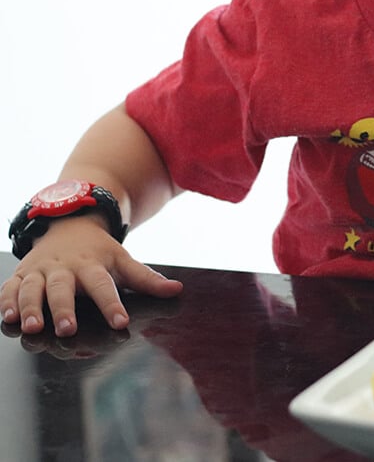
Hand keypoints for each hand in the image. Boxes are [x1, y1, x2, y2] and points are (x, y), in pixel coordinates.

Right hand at [0, 215, 181, 336]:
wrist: (69, 223)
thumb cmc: (99, 251)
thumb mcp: (123, 260)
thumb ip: (147, 278)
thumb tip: (177, 290)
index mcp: (91, 265)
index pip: (104, 286)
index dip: (112, 305)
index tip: (121, 323)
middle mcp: (64, 267)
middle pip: (62, 288)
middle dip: (63, 309)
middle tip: (68, 330)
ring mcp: (40, 270)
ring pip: (32, 289)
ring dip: (30, 308)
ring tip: (33, 328)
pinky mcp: (22, 273)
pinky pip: (10, 287)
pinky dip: (6, 302)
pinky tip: (7, 318)